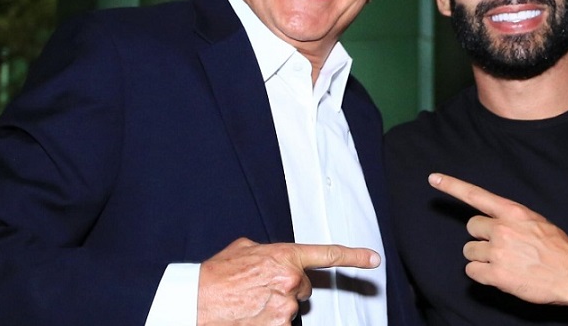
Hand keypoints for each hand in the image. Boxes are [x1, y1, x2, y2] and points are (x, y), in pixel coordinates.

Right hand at [197, 237, 379, 324]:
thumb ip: (270, 252)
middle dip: (287, 288)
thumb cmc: (216, 276)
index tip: (373, 259)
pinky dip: (268, 320)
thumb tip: (278, 259)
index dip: (354, 257)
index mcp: (284, 257)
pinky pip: (282, 324)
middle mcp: (290, 281)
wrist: (194, 302)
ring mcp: (285, 308)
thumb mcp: (245, 249)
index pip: (327, 255)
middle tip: (260, 287)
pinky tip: (251, 314)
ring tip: (250, 301)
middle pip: (304, 288)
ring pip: (291, 308)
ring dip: (276, 306)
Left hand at [429, 173, 567, 306]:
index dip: (452, 186)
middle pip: (471, 228)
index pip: (476, 195)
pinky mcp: (496, 275)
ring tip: (504, 263)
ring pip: (469, 251)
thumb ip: (512, 219)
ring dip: (482, 258)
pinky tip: (501, 275)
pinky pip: (472, 272)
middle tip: (502, 247)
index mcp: (513, 212)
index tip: (433, 178)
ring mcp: (498, 252)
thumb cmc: (559, 249)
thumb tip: (493, 224)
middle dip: (482, 237)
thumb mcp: (537, 222)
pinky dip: (482, 275)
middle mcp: (502, 228)